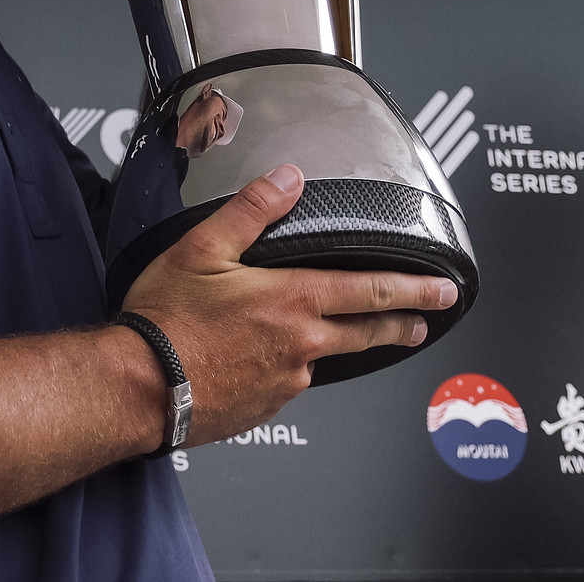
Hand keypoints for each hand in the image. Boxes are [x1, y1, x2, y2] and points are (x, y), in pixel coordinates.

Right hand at [118, 163, 454, 444]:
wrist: (140, 386)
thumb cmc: (166, 319)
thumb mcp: (201, 249)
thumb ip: (251, 210)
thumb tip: (287, 178)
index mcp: (292, 300)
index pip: (372, 291)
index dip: (414, 288)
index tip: (443, 290)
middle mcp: (300, 343)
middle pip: (367, 331)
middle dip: (402, 322)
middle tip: (423, 321)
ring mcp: (287, 380)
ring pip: (326, 356)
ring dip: (343, 345)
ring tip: (350, 339)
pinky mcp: (266, 405)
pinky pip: (291, 380)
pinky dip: (290, 366)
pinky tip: (271, 358)